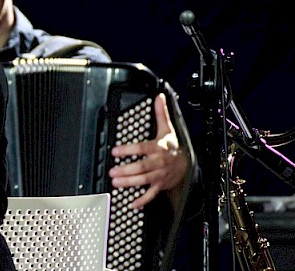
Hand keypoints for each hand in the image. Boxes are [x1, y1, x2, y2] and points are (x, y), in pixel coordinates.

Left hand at [109, 93, 187, 208]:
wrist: (187, 164)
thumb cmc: (172, 146)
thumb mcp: (167, 128)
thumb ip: (161, 113)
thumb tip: (158, 97)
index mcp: (159, 148)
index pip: (142, 148)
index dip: (128, 149)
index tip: (115, 151)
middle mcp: (159, 162)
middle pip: (142, 167)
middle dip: (127, 170)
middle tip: (112, 171)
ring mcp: (160, 175)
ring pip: (144, 180)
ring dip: (130, 182)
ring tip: (116, 182)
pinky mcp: (160, 185)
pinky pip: (151, 194)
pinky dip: (142, 200)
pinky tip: (131, 202)